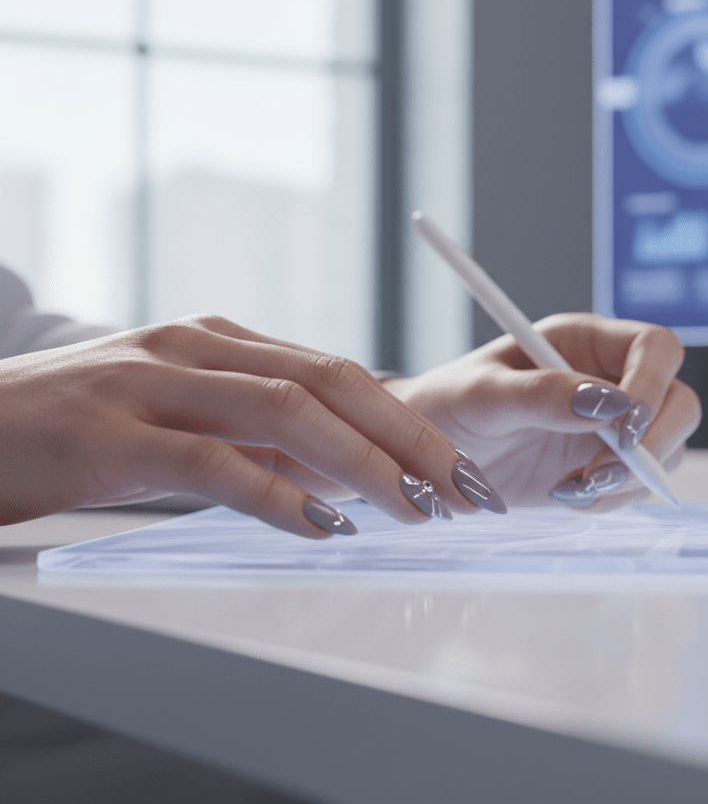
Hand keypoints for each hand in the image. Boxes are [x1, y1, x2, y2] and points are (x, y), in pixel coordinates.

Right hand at [0, 315, 506, 536]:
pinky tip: (323, 526)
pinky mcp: (111, 436)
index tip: (460, 466)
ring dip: (363, 463)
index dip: (409, 418)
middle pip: (332, 383)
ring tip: (418, 510)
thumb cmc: (77, 428)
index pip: (339, 373)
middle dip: (410, 437)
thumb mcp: (177, 416)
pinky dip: (276, 493)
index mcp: (221, 342)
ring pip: (286, 412)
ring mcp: (154, 383)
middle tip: (468, 490)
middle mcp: (198, 347)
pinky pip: (212, 462)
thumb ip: (251, 434)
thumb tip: (338, 470)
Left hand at [384, 313, 700, 509]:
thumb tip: (607, 403)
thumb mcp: (484, 394)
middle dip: (652, 444)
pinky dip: (615, 500)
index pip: (654, 348)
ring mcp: (613, 423)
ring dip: (631, 479)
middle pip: (679, 401)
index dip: (652, 386)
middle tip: (598, 476)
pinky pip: (641, 484)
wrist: (430, 455)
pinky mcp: (606, 462)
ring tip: (570, 491)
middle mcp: (609, 376)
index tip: (621, 431)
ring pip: (668, 447)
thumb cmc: (450, 405)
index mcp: (583, 340)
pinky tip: (566, 497)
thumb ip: (542, 394)